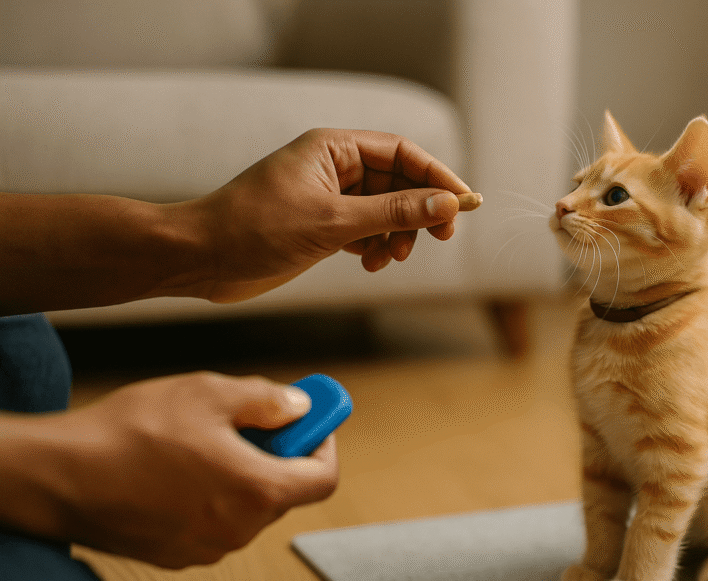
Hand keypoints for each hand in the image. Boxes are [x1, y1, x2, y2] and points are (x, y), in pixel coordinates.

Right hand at [15, 372, 338, 567]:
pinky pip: (214, 522)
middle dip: (278, 453)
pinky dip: (212, 496)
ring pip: (248, 506)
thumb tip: (300, 407)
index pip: (323, 478)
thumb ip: (266, 400)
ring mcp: (208, 547)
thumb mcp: (208, 393)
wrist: (58, 476)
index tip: (312, 422)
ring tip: (203, 441)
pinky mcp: (177, 555)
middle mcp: (239, 529)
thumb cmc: (131, 433)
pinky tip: (177, 469)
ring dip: (241, 474)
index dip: (323, 444)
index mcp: (258, 490)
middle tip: (254, 420)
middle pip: (285, 491)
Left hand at [191, 129, 471, 302]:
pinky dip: (376, 247)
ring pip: (385, 210)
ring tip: (392, 258)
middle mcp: (332, 167)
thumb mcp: (333, 221)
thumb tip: (446, 204)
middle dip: (419, 211)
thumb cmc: (254, 229)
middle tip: (438, 238)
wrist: (201, 258)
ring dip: (397, 235)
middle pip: (398, 181)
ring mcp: (327, 198)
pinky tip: (370, 264)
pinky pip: (366, 231)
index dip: (437, 177)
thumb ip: (394, 213)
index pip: (401, 152)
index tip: (463, 204)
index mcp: (332, 148)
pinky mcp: (321, 226)